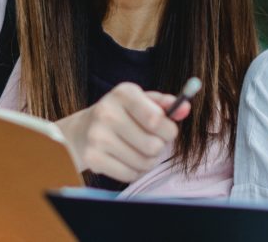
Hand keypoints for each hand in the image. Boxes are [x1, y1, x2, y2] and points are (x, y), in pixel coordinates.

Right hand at [56, 82, 190, 182]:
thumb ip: (165, 104)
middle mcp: (107, 113)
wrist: (82, 131)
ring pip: (144, 162)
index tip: (169, 131)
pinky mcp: (92, 158)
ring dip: (149, 161)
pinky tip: (128, 160)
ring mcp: (97, 137)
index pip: (155, 118)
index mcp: (123, 94)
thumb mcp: (141, 101)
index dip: (169, 130)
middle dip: (160, 147)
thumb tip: (186, 108)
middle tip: (153, 142)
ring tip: (141, 151)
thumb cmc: (122, 114)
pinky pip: (130, 174)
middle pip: (153, 145)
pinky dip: (136, 171)